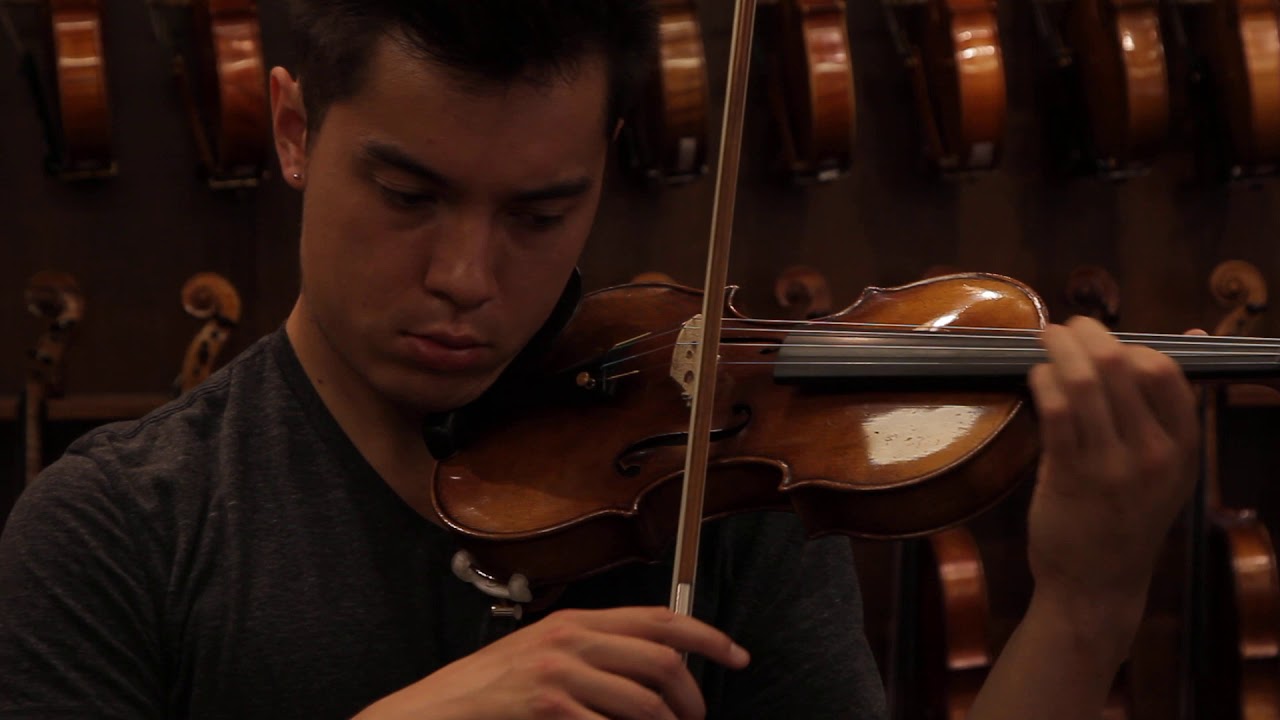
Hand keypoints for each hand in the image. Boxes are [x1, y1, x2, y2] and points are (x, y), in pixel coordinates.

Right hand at [352, 606, 749, 719]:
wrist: (438, 710)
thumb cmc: (491, 690)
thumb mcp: (544, 654)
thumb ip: (594, 653)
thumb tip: (655, 668)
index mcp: (576, 622)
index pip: (659, 619)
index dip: (707, 637)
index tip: (735, 655)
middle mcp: (571, 639)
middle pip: (662, 661)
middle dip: (693, 696)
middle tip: (697, 719)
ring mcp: (559, 674)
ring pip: (645, 703)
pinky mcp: (548, 706)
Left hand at [1025, 317, 1199, 629]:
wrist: (1098, 583)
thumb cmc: (1128, 516)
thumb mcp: (1170, 463)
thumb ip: (1176, 402)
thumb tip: (1197, 332)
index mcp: (1183, 446)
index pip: (1167, 370)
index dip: (1131, 343)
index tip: (1103, 340)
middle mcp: (1154, 454)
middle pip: (1121, 366)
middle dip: (1086, 334)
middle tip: (1064, 326)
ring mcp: (1112, 467)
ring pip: (1084, 383)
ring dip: (1058, 350)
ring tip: (1045, 339)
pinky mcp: (1070, 477)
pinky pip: (1056, 412)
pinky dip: (1042, 382)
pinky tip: (1036, 377)